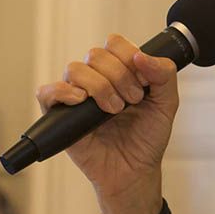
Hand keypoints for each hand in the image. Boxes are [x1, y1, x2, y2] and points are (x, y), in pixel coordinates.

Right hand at [35, 37, 177, 213]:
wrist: (135, 171)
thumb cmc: (147, 138)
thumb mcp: (167, 104)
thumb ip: (164, 75)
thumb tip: (141, 56)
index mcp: (117, 71)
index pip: (114, 43)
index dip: (129, 57)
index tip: (144, 83)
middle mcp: (94, 79)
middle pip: (96, 54)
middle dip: (120, 76)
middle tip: (132, 102)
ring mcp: (75, 95)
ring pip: (75, 69)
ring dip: (100, 87)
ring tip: (113, 111)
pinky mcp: (59, 115)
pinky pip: (47, 92)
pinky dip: (63, 92)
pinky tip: (82, 101)